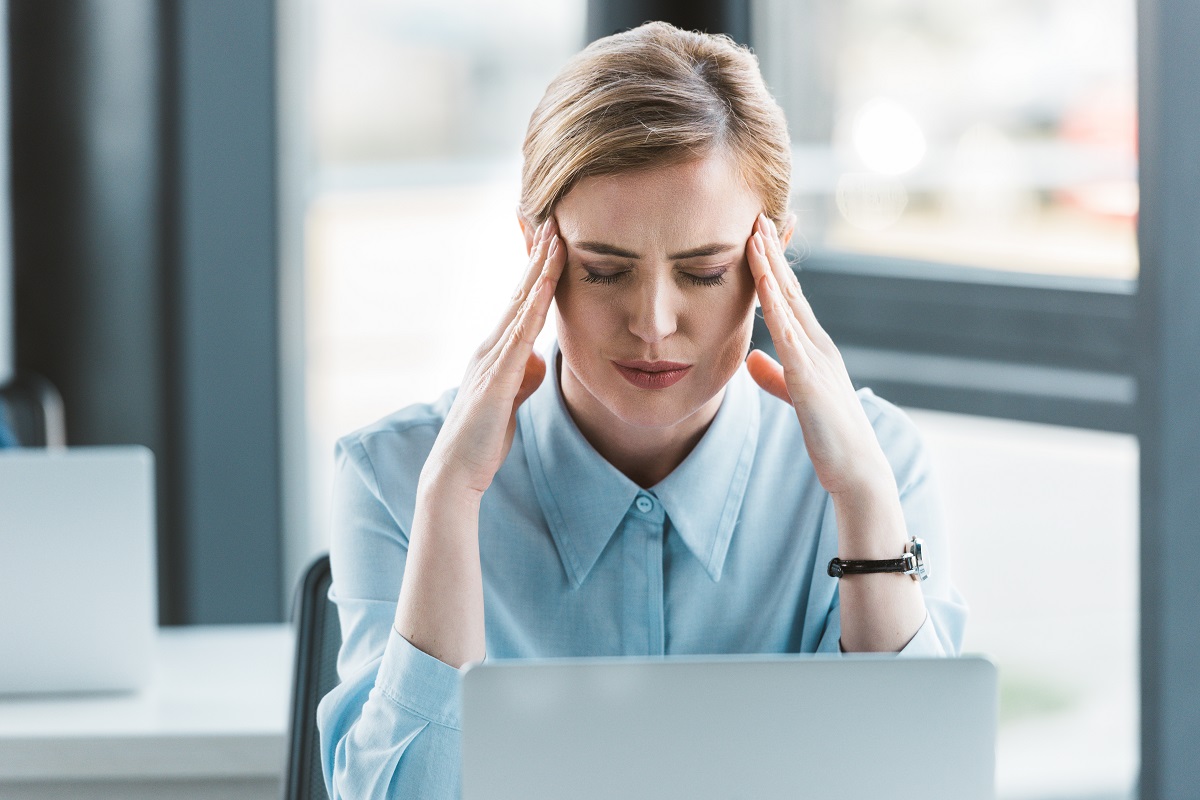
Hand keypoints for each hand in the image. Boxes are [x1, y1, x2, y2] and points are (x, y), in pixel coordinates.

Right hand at [423, 218, 565, 496]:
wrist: (455, 471)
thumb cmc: (482, 439)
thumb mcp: (510, 400)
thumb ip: (522, 377)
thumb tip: (535, 361)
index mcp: (495, 352)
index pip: (521, 303)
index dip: (536, 270)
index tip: (552, 239)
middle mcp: (490, 347)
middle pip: (519, 292)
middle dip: (537, 254)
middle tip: (553, 217)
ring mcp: (491, 359)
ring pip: (521, 304)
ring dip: (538, 269)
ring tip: (555, 235)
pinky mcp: (496, 378)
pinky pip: (520, 334)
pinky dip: (534, 306)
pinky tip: (546, 283)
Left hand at [744, 214, 891, 498]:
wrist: (857, 470)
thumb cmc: (829, 436)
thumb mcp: (795, 398)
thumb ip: (774, 376)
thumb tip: (750, 358)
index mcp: (814, 348)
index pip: (789, 298)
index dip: (772, 266)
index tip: (756, 234)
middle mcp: (818, 345)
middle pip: (790, 289)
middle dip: (772, 252)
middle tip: (756, 214)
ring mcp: (816, 359)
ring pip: (789, 302)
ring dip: (771, 266)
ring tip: (755, 232)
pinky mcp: (810, 378)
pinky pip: (788, 333)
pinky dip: (775, 305)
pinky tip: (763, 281)